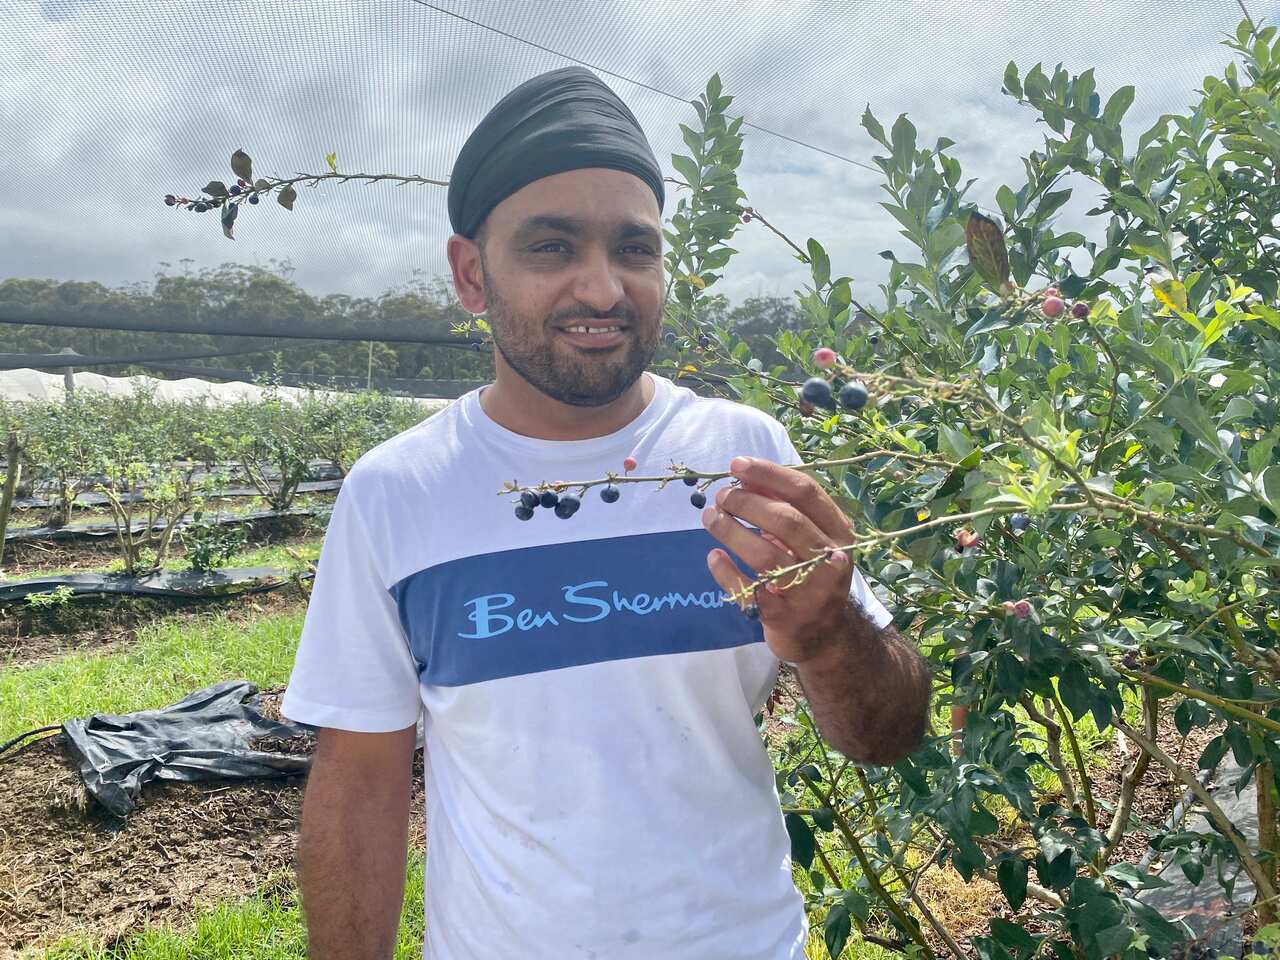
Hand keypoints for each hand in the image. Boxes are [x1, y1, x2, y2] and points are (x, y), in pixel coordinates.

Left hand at [701, 455, 853, 664]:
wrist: (827, 636)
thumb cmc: (813, 574)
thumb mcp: (813, 539)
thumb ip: (786, 509)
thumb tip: (746, 477)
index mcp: (838, 532)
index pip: (806, 492)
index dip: (769, 475)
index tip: (737, 465)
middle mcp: (830, 559)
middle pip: (785, 520)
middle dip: (747, 502)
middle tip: (720, 496)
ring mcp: (808, 590)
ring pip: (764, 554)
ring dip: (731, 530)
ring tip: (709, 517)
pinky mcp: (783, 616)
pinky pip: (747, 589)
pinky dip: (726, 571)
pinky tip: (714, 556)